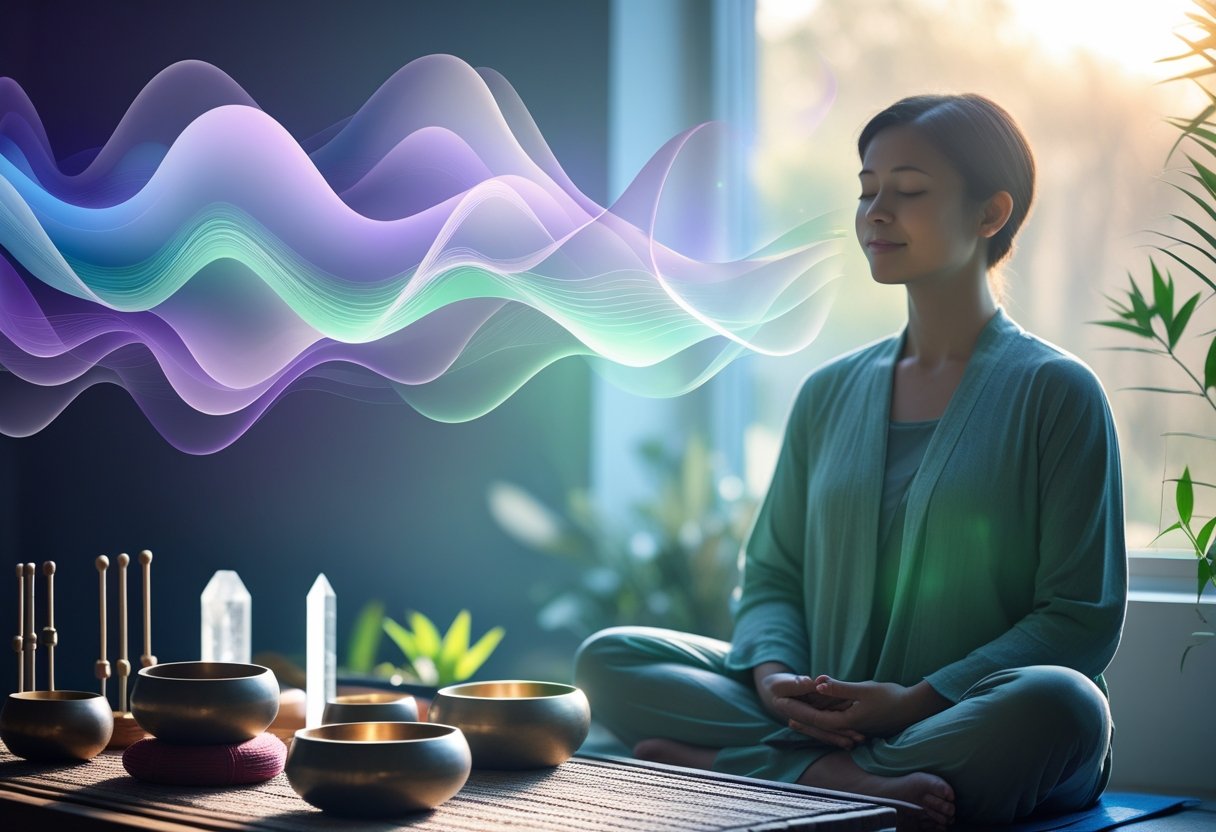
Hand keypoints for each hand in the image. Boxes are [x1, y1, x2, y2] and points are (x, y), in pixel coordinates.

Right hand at [753, 665, 862, 749]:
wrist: (773, 691)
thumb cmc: (778, 685)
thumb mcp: (784, 683)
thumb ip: (796, 684)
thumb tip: (810, 683)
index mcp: (792, 713)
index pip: (815, 720)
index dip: (832, 725)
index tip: (848, 727)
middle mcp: (801, 722)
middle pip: (823, 730)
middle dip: (841, 735)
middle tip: (859, 739)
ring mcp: (807, 723)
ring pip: (826, 730)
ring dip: (843, 735)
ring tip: (861, 740)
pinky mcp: (813, 721)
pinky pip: (826, 727)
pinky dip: (838, 730)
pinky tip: (852, 737)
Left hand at [781, 678, 949, 738]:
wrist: (914, 707)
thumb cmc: (890, 697)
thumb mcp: (863, 690)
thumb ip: (840, 688)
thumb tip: (818, 682)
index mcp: (849, 722)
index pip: (818, 721)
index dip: (800, 714)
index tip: (784, 708)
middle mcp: (851, 728)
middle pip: (822, 725)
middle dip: (803, 720)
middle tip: (784, 715)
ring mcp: (858, 726)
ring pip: (831, 724)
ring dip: (814, 719)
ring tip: (797, 715)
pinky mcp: (863, 722)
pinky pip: (840, 722)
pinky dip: (828, 718)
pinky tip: (822, 713)